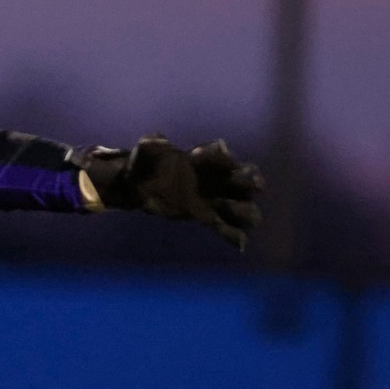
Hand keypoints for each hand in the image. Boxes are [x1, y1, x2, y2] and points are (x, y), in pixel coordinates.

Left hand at [81, 136, 264, 250]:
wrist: (135, 186)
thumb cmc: (143, 164)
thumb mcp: (144, 150)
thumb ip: (152, 144)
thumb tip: (159, 142)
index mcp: (201, 159)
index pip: (220, 155)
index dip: (219, 157)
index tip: (199, 159)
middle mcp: (213, 178)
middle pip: (242, 178)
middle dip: (248, 180)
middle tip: (254, 184)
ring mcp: (211, 198)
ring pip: (242, 205)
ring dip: (245, 210)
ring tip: (242, 217)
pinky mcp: (205, 217)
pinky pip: (224, 226)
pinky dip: (235, 236)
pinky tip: (241, 245)